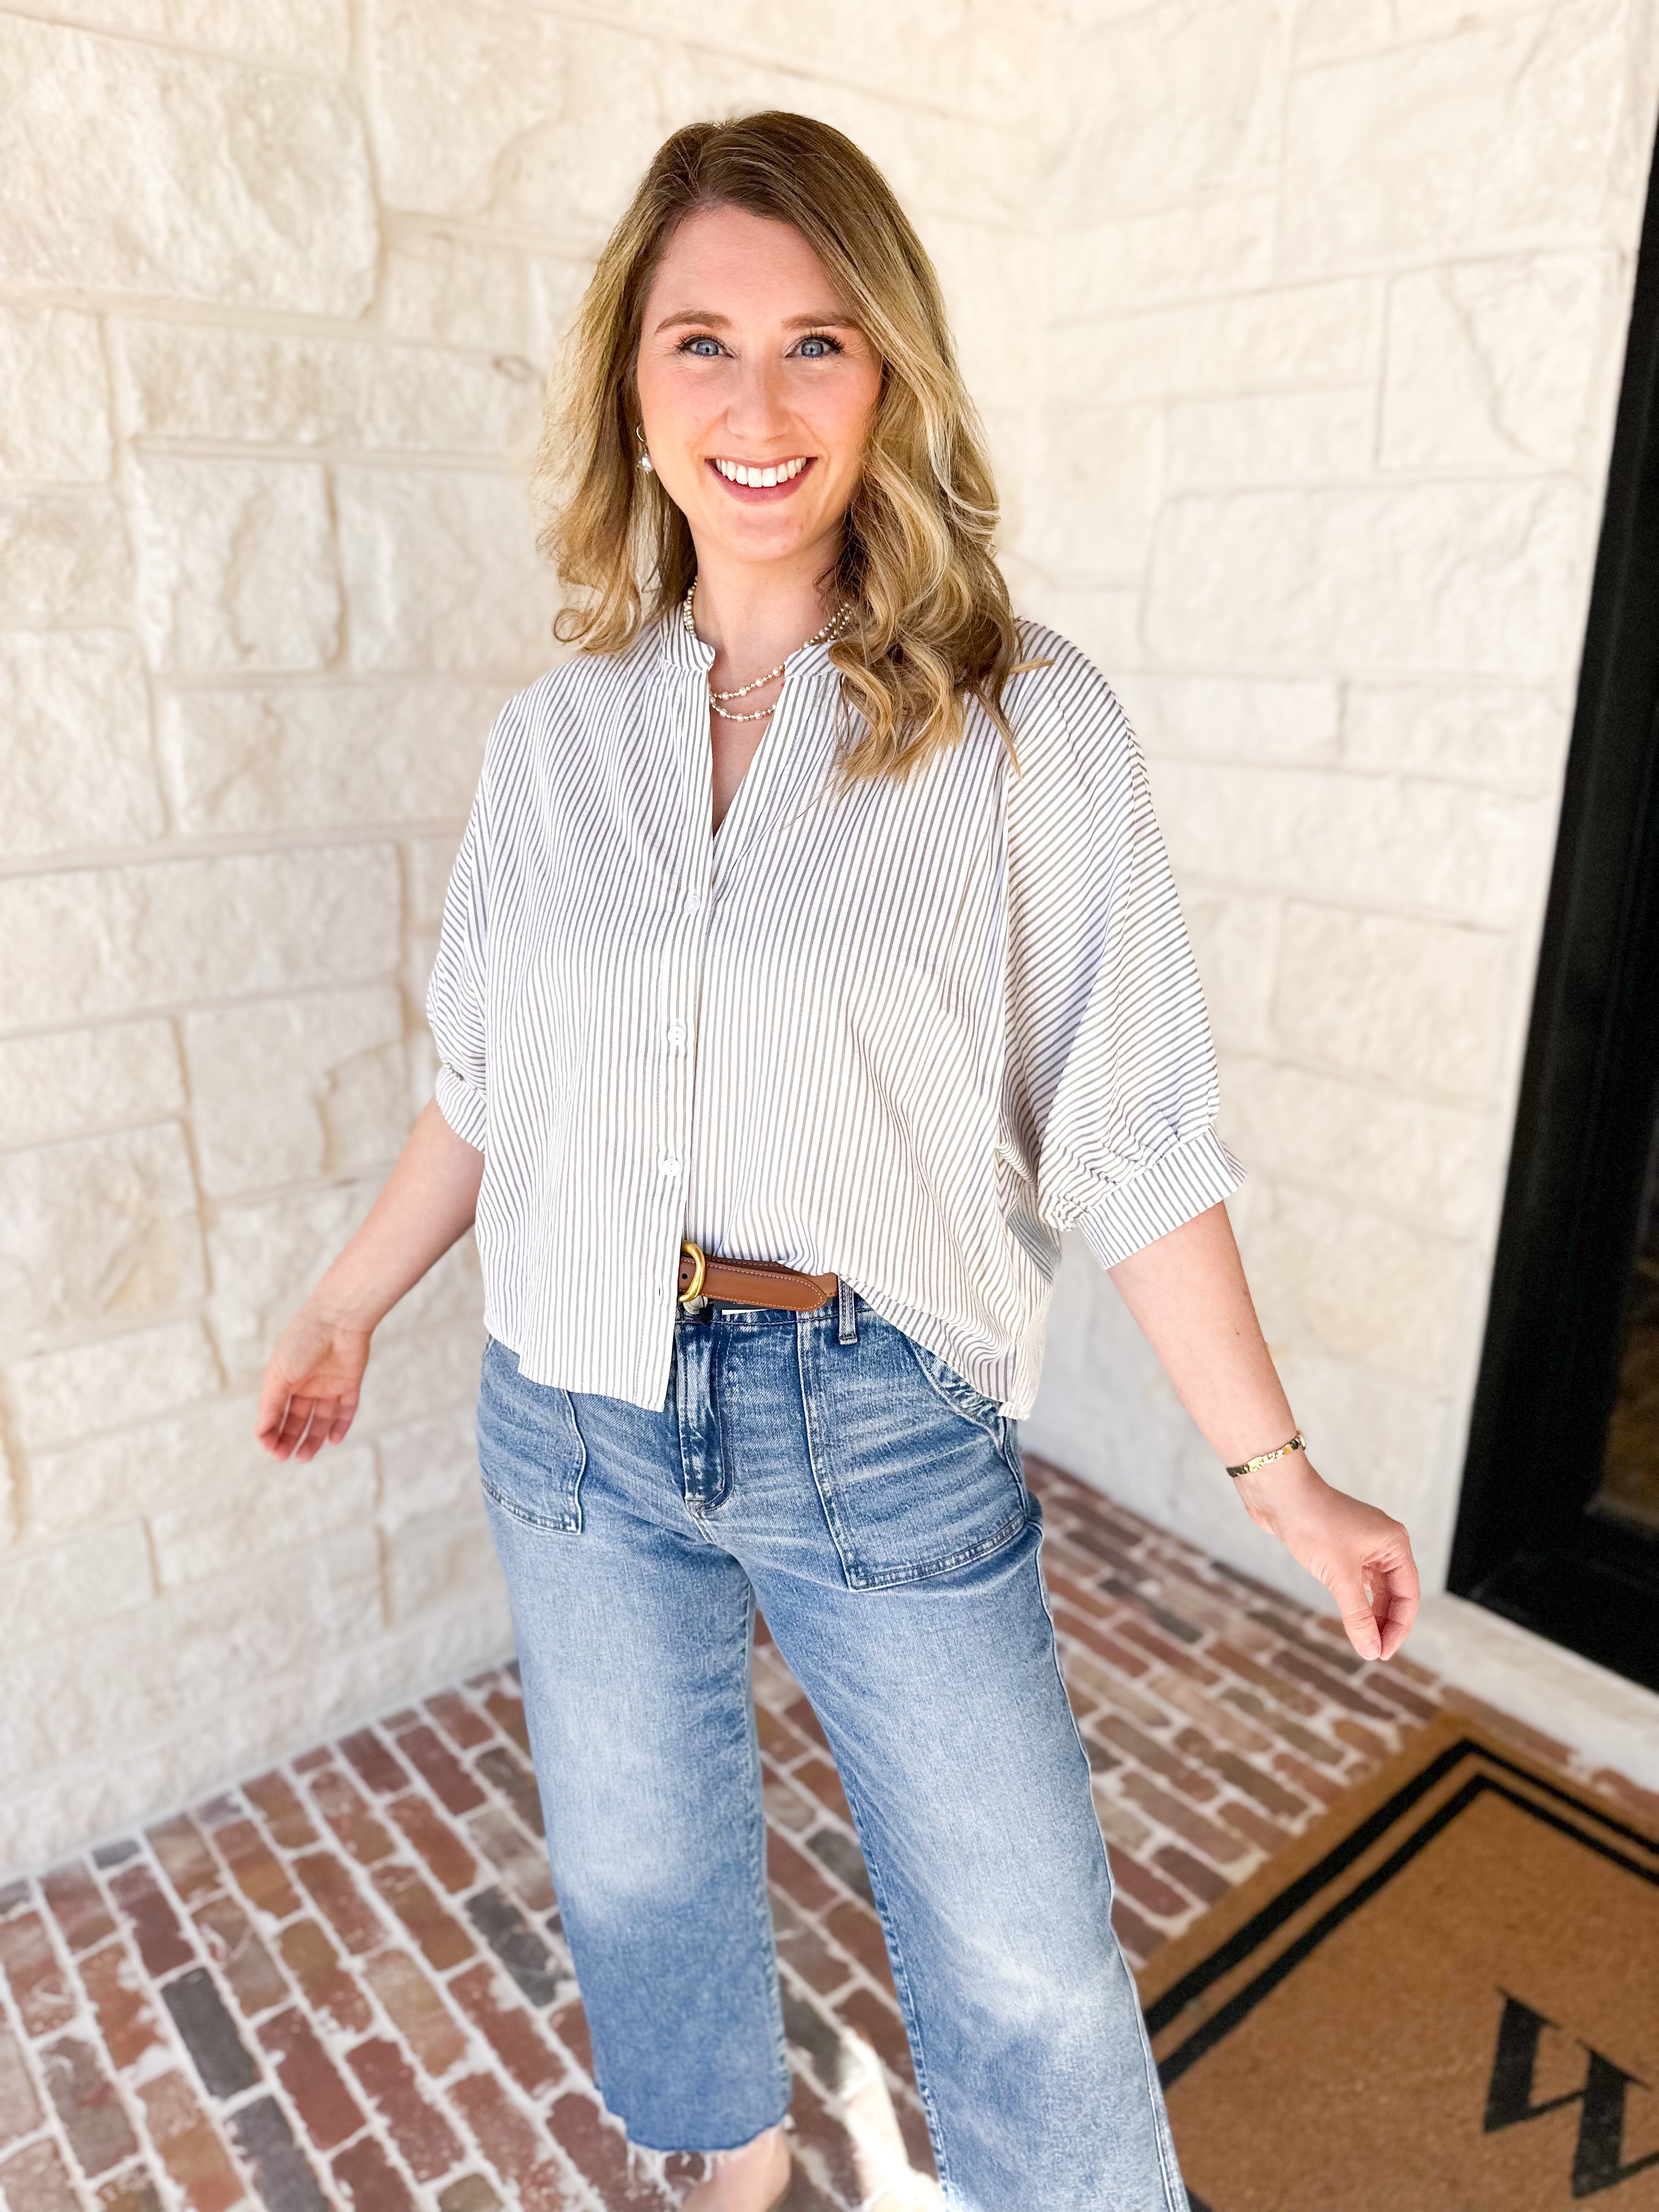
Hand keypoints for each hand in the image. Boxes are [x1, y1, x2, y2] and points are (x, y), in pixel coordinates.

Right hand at [254, 1302, 372, 1461]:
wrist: (337, 1319)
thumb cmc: (302, 1342)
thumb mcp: (279, 1375)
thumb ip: (271, 1404)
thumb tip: (259, 1432)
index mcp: (284, 1380)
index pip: (276, 1412)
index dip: (271, 1431)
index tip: (270, 1448)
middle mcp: (306, 1384)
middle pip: (297, 1419)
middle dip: (289, 1439)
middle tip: (284, 1458)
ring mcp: (329, 1384)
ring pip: (321, 1418)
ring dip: (313, 1439)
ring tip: (304, 1457)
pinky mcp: (350, 1383)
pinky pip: (346, 1409)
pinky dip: (340, 1426)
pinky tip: (332, 1440)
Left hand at [1233, 1456, 1418, 1662]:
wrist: (1278, 1494)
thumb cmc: (1314, 1524)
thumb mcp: (1340, 1576)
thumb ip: (1357, 1616)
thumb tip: (1371, 1651)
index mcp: (1394, 1544)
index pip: (1408, 1595)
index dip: (1399, 1627)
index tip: (1383, 1652)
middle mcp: (1383, 1544)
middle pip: (1394, 1593)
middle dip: (1385, 1623)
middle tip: (1372, 1651)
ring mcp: (1362, 1545)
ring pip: (1374, 1588)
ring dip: (1370, 1614)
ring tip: (1362, 1640)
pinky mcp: (1340, 1547)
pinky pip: (1356, 1581)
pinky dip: (1355, 1600)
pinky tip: (1350, 1618)